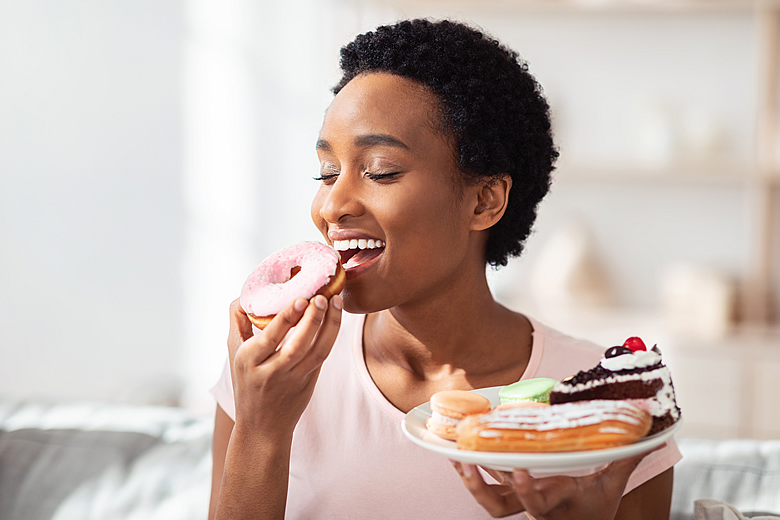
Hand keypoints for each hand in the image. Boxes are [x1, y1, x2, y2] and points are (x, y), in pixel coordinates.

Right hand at [227, 294, 341, 438]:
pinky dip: (330, 335)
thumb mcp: (234, 354)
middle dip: (312, 318)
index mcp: (249, 361)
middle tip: (322, 295)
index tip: (301, 298)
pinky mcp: (309, 383)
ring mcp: (293, 379)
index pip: (270, 336)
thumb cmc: (247, 382)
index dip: (287, 317)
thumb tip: (245, 295)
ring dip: (329, 325)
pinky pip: (322, 357)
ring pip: (316, 351)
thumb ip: (238, 323)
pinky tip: (335, 317)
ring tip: (336, 301)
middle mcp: (271, 372)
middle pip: (297, 344)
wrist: (262, 427)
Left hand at [451, 447, 658, 519]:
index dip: (525, 489)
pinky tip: (457, 449)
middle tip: (466, 464)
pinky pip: (486, 481)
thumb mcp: (611, 486)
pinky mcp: (510, 492)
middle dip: (479, 489)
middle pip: (497, 508)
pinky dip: (472, 466)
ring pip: (486, 497)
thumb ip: (625, 461)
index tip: (519, 469)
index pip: (535, 503)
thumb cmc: (595, 507)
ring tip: (453, 452)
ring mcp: (517, 500)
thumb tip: (653, 436)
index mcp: (555, 505)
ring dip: (468, 476)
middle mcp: (531, 505)